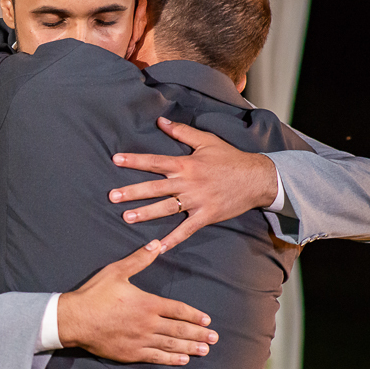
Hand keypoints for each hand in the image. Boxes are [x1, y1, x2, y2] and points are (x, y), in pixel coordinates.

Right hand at [57, 240, 217, 365]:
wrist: (74, 319)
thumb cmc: (94, 294)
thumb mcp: (116, 272)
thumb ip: (139, 259)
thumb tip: (156, 244)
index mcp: (147, 303)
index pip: (178, 309)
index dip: (194, 315)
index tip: (207, 320)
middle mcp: (148, 323)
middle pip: (180, 329)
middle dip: (199, 333)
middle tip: (214, 338)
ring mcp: (140, 340)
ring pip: (171, 344)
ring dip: (190, 347)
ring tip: (205, 349)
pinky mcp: (131, 352)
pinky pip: (156, 357)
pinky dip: (171, 359)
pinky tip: (183, 360)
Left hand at [109, 117, 277, 249]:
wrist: (257, 178)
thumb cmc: (230, 158)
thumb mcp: (207, 141)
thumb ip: (182, 132)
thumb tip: (161, 120)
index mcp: (186, 164)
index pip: (155, 161)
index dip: (135, 160)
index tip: (115, 160)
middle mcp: (188, 183)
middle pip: (155, 187)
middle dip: (132, 192)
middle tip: (112, 196)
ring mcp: (197, 201)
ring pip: (166, 208)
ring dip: (146, 214)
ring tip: (126, 218)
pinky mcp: (206, 216)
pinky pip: (186, 230)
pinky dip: (173, 240)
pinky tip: (158, 247)